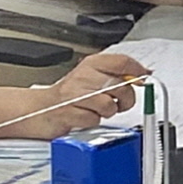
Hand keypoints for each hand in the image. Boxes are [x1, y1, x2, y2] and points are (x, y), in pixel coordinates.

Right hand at [30, 50, 144, 136]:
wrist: (39, 109)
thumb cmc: (69, 94)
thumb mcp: (93, 77)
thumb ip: (118, 74)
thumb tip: (143, 74)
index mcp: (91, 64)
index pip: (122, 62)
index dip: (137, 72)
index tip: (142, 80)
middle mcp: (83, 76)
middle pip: (121, 86)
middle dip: (125, 99)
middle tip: (118, 102)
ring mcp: (74, 94)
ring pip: (109, 105)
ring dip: (107, 112)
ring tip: (96, 109)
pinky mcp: (68, 112)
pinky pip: (94, 120)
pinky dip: (93, 121)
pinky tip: (84, 116)